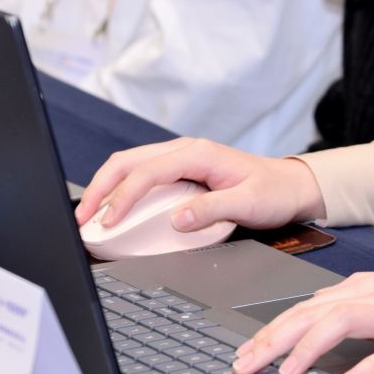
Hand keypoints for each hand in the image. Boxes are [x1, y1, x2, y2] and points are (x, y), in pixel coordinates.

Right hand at [75, 136, 323, 232]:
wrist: (290, 186)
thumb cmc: (273, 192)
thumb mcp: (248, 204)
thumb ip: (212, 210)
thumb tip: (177, 220)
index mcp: (197, 153)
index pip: (147, 172)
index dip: (123, 197)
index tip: (109, 222)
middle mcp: (184, 150)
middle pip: (127, 162)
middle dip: (100, 188)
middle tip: (82, 217)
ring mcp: (180, 159)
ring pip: (130, 165)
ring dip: (107, 187)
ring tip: (90, 214)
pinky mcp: (180, 171)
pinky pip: (142, 175)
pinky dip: (122, 190)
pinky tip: (114, 208)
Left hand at [232, 263, 373, 373]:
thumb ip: (352, 308)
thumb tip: (312, 323)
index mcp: (363, 291)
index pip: (305, 309)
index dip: (270, 332)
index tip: (244, 354)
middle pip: (312, 313)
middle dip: (273, 340)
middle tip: (245, 366)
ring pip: (344, 323)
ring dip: (310, 348)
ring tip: (287, 373)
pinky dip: (371, 367)